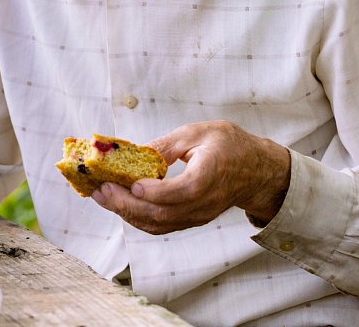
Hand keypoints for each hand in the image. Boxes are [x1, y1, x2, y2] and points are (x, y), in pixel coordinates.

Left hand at [90, 120, 290, 234]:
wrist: (256, 171)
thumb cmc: (228, 146)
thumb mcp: (197, 133)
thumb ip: (166, 145)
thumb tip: (134, 153)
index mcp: (211, 175)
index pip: (184, 191)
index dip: (157, 191)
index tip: (134, 183)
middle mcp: (205, 202)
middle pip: (165, 213)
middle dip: (128, 204)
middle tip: (102, 190)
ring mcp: (198, 215)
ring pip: (159, 224)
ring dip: (127, 213)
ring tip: (102, 196)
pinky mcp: (191, 220)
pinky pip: (162, 226)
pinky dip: (137, 218)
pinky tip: (118, 203)